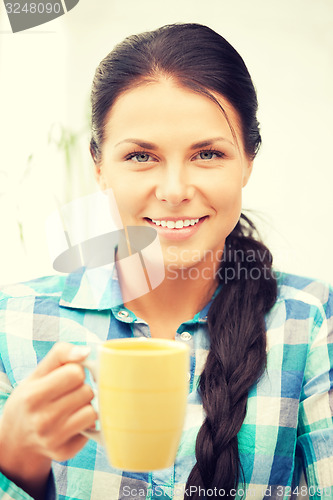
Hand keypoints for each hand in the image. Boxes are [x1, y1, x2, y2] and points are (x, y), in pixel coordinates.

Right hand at [0, 342, 96, 498]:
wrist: (16, 438)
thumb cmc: (31, 398)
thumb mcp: (37, 373)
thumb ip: (61, 354)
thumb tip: (86, 352)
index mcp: (33, 396)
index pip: (76, 373)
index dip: (76, 371)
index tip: (68, 376)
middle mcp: (42, 420)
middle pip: (86, 392)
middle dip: (82, 388)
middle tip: (68, 393)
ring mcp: (53, 439)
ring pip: (92, 412)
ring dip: (86, 406)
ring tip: (72, 407)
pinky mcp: (64, 453)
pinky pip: (91, 429)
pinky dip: (85, 423)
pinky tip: (72, 423)